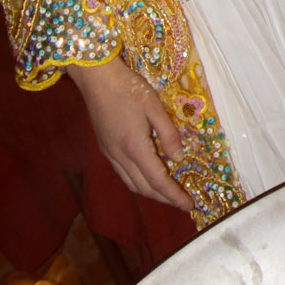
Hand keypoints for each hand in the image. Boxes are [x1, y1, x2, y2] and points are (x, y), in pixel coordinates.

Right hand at [68, 55, 191, 209]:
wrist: (96, 78)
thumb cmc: (128, 88)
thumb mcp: (155, 106)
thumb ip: (168, 134)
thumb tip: (179, 159)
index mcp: (135, 147)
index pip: (158, 181)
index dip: (174, 196)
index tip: (188, 206)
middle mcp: (120, 156)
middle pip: (144, 188)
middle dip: (164, 198)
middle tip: (181, 202)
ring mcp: (109, 154)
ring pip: (131, 184)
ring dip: (150, 193)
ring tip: (167, 194)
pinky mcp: (104, 149)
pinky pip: (123, 175)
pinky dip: (138, 182)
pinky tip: (146, 177)